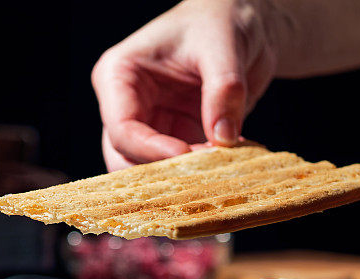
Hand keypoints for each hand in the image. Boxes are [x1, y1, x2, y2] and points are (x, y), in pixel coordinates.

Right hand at [92, 0, 283, 170]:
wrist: (240, 22)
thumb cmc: (219, 20)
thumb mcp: (223, 45)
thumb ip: (223, 90)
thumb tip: (224, 137)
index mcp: (119, 76)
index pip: (121, 128)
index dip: (149, 150)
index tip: (186, 156)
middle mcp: (126, 106)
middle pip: (125, 159)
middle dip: (161, 172)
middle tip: (201, 173)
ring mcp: (149, 126)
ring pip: (149, 171)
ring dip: (182, 177)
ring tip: (220, 165)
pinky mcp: (174, 139)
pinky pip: (180, 170)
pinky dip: (201, 173)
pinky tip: (229, 161)